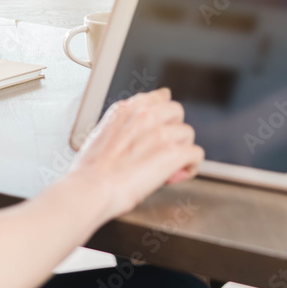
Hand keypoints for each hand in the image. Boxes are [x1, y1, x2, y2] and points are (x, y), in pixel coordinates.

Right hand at [69, 88, 204, 219]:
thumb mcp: (101, 136)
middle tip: (162, 150)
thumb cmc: (90, 172)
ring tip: (167, 167)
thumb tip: (134, 131)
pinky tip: (179, 174)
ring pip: (187, 133)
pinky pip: (196, 154)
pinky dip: (191, 166)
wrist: (90, 189)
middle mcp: (145, 116)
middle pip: (177, 112)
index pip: (158, 97)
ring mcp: (160, 133)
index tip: (162, 126)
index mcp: (126, 110)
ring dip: (181, 150)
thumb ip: (122, 126)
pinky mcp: (172, 153)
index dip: (163, 115)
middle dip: (173, 130)